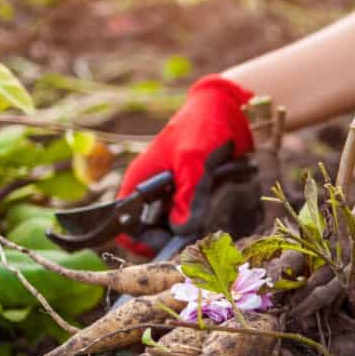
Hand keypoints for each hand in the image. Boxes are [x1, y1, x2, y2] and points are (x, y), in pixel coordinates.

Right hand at [115, 75, 253, 256]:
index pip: (126, 228)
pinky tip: (216, 215)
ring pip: (173, 230)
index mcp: (139, 183)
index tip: (170, 243)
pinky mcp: (192, 197)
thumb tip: (181, 229)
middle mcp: (152, 194)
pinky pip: (191, 220)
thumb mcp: (193, 160)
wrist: (227, 112)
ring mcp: (173, 196)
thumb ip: (187, 196)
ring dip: (189, 233)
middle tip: (197, 237)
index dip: (143, 242)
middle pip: (152, 234)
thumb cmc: (202, 128)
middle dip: (171, 240)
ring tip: (209, 223)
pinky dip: (202, 223)